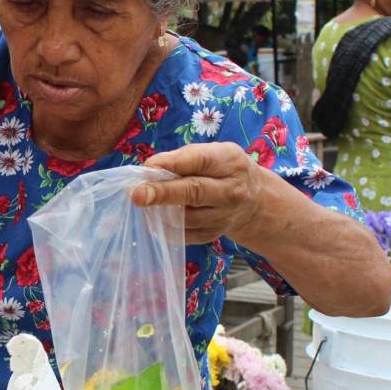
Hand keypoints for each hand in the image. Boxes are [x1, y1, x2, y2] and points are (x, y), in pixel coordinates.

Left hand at [131, 143, 262, 243]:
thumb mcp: (214, 153)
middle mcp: (230, 192)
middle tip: (136, 195)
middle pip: (194, 193)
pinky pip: (184, 235)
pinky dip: (164, 228)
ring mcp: (223, 217)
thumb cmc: (223, 170)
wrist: (254, 201)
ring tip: (142, 202)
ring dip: (159, 211)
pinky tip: (153, 218)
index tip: (149, 166)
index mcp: (230, 163)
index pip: (201, 161)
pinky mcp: (213, 236)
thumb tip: (150, 168)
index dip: (173, 163)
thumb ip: (185, 157)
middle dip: (162, 193)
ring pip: (186, 218)